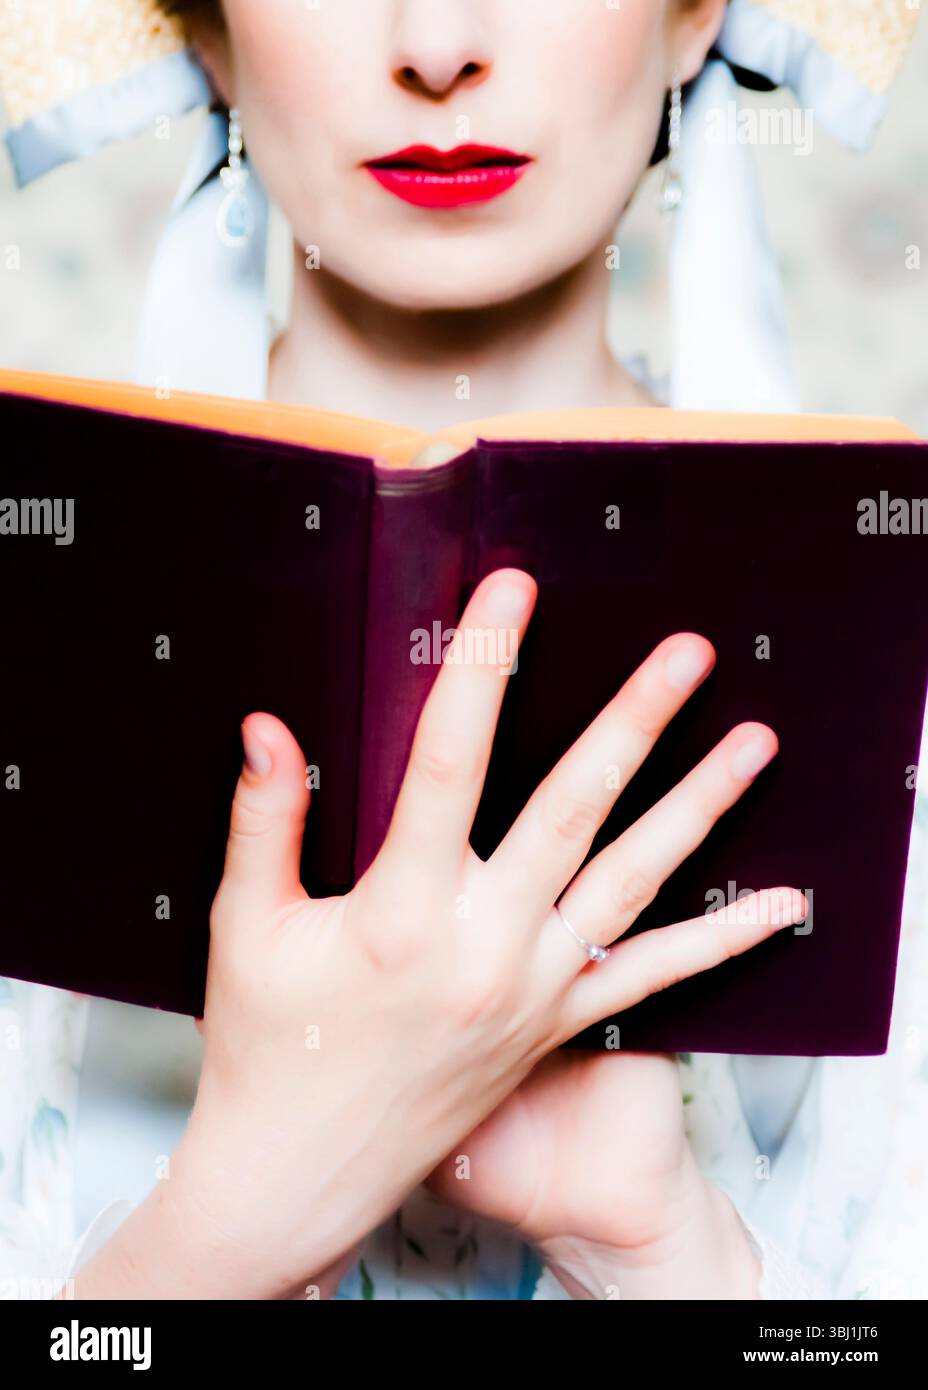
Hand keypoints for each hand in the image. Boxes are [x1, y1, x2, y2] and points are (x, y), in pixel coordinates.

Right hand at [76, 568, 800, 1299]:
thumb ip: (264, 821)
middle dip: (633, 720)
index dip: (481, 666)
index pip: (446, 762)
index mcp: (397, 913)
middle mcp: (481, 946)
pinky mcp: (558, 1023)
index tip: (512, 591)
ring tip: (753, 744)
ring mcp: (532, 988)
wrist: (306, 1167)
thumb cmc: (269, 1043)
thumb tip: (267, 726)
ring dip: (697, 806)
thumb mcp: (248, 928)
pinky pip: (652, 977)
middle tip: (687, 653)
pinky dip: (722, 940)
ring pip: (631, 880)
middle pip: (570, 808)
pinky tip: (778, 903)